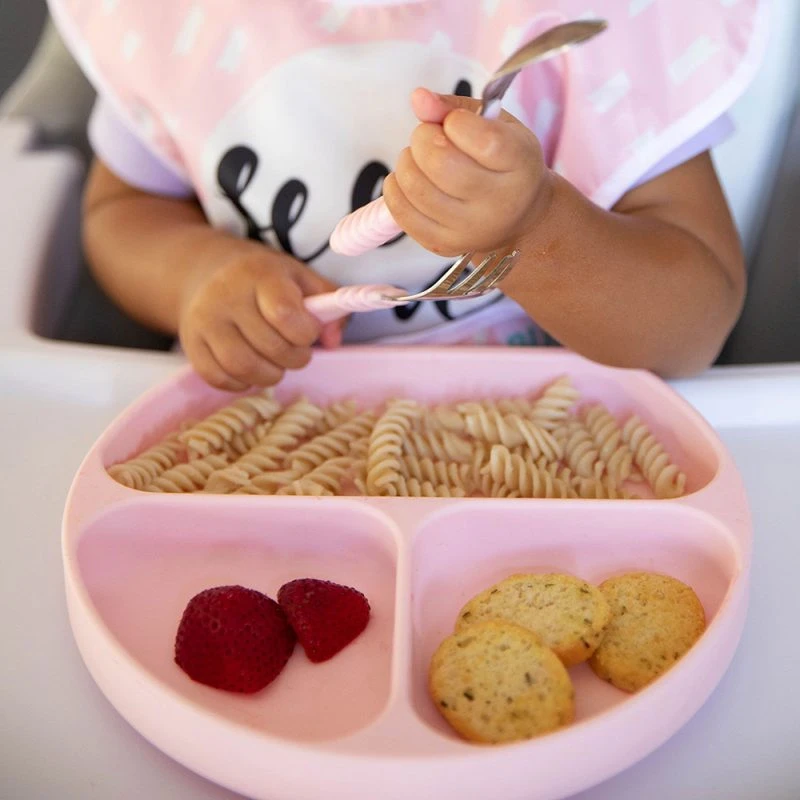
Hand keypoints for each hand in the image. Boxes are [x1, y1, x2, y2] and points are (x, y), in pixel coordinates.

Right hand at [179, 237, 341, 390]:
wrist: (207, 273)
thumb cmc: (264, 280)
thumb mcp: (301, 278)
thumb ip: (328, 305)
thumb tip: (332, 340)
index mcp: (260, 273)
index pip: (286, 314)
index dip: (305, 333)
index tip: (307, 331)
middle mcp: (227, 295)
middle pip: (270, 347)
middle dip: (295, 358)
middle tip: (297, 352)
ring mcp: (205, 320)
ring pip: (243, 367)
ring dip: (270, 375)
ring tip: (277, 364)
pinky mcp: (191, 344)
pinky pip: (218, 378)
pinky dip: (241, 383)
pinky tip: (252, 368)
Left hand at [382, 88, 551, 256]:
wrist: (518, 218)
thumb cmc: (505, 163)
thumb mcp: (497, 127)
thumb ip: (457, 108)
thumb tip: (418, 98)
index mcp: (520, 166)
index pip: (484, 141)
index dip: (456, 122)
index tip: (455, 122)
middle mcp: (498, 203)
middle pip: (441, 164)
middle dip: (423, 138)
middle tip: (429, 136)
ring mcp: (469, 229)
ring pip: (416, 187)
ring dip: (406, 162)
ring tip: (419, 158)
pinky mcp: (443, 244)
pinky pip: (401, 212)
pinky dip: (395, 188)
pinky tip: (409, 179)